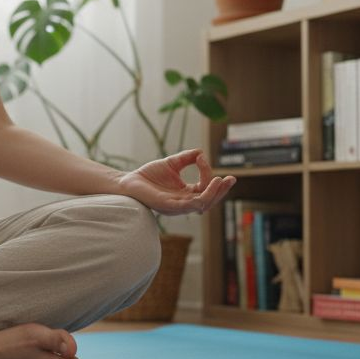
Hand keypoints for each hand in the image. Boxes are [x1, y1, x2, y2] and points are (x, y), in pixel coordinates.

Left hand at [116, 149, 235, 216]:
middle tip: (231, 179)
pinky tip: (205, 189)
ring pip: (202, 204)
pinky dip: (198, 199)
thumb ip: (186, 158)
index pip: (205, 187)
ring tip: (219, 180)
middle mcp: (184, 202)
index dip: (207, 172)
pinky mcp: (168, 206)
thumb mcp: (172, 164)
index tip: (201, 158)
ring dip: (213, 193)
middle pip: (209, 200)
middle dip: (221, 191)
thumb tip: (201, 152)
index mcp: (186, 194)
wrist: (129, 181)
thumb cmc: (149, 175)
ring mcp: (177, 206)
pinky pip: (187, 206)